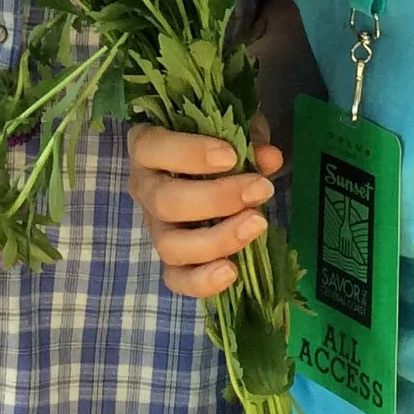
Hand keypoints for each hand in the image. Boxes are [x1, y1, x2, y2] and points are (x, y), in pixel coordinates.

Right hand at [126, 114, 282, 299]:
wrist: (209, 169)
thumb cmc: (214, 141)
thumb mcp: (231, 131)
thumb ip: (248, 139)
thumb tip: (269, 159)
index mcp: (146, 147)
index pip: (152, 148)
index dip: (189, 153)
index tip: (230, 156)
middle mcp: (143, 188)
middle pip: (165, 202)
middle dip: (216, 199)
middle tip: (260, 189)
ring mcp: (154, 227)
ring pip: (169, 245)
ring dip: (217, 239)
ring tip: (257, 224)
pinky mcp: (171, 259)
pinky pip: (176, 279)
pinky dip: (202, 282)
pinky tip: (232, 271)